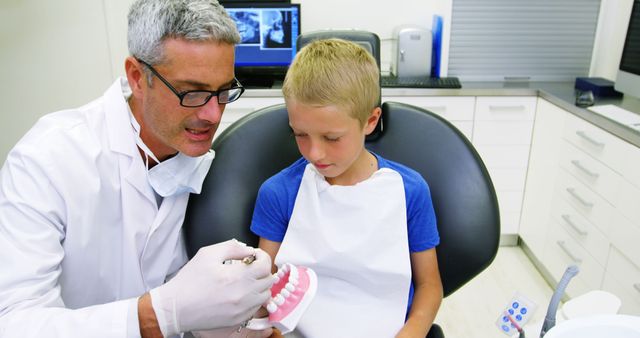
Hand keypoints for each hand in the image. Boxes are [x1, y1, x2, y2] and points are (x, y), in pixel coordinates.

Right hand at [150, 239, 273, 335]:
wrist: (175, 308)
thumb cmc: (189, 282)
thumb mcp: (208, 254)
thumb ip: (232, 247)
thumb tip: (248, 249)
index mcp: (238, 277)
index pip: (266, 265)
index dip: (262, 256)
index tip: (254, 256)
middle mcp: (244, 295)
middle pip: (269, 280)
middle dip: (262, 270)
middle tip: (250, 266)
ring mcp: (242, 309)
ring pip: (265, 295)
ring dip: (260, 285)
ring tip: (246, 280)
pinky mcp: (238, 319)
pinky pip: (256, 308)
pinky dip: (253, 299)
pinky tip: (240, 293)